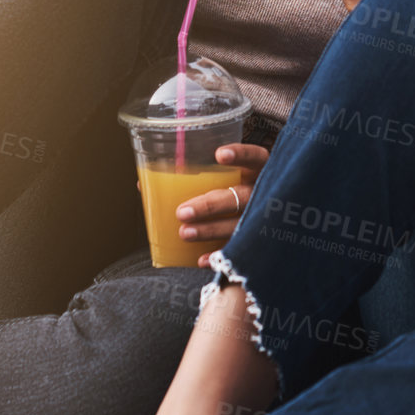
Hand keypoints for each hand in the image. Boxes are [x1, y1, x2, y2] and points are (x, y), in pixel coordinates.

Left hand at [175, 143, 269, 266]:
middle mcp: (265, 193)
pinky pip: (239, 250)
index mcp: (259, 171)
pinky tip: (201, 259)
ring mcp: (265, 218)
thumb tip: (143, 183)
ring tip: (184, 233)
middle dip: (211, 205)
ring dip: (211, 230)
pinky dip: (219, 255)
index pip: (256, 157)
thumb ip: (193, 178)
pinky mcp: (259, 242)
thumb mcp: (224, 179)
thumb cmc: (232, 192)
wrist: (272, 223)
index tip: (219, 155)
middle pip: (242, 197)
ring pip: (239, 225)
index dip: (241, 155)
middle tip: (182, 211)